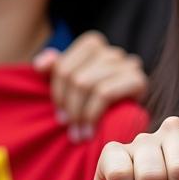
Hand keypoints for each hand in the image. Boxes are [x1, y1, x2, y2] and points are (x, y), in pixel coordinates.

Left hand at [32, 31, 146, 141]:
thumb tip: (40, 64)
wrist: (131, 123)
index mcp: (93, 45)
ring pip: (88, 84)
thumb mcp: (73, 87)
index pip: (63, 66)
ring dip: (80, 114)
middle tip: (67, 127)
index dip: (57, 93)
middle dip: (69, 106)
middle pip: (75, 77)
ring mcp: (128, 64)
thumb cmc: (97, 104)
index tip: (60, 115)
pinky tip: (91, 131)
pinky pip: (105, 93)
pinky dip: (92, 114)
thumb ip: (56, 71)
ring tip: (78, 134)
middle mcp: (112, 51)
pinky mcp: (138, 80)